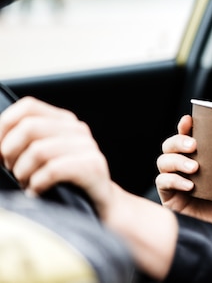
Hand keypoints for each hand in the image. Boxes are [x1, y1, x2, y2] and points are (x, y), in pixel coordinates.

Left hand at [0, 97, 113, 215]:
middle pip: (28, 127)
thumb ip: (25, 143)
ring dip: (22, 173)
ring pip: (38, 150)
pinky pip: (53, 170)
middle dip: (10, 153)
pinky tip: (36, 192)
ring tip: (26, 184)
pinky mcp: (93, 166)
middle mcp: (77, 129)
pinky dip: (37, 184)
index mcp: (63, 121)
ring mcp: (87, 146)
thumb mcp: (42, 157)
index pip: (28, 107)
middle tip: (13, 172)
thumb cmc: (63, 184)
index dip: (4, 126)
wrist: (99, 207)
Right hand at [156, 114, 211, 235]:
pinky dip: (173, 180)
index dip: (185, 127)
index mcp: (203, 163)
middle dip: (177, 140)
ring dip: (176, 160)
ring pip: (163, 162)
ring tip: (195, 167)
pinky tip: (189, 185)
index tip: (189, 119)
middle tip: (193, 144)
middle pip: (170, 147)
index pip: (189, 139)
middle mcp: (186, 171)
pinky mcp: (171, 201)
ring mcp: (177, 185)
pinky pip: (162, 184)